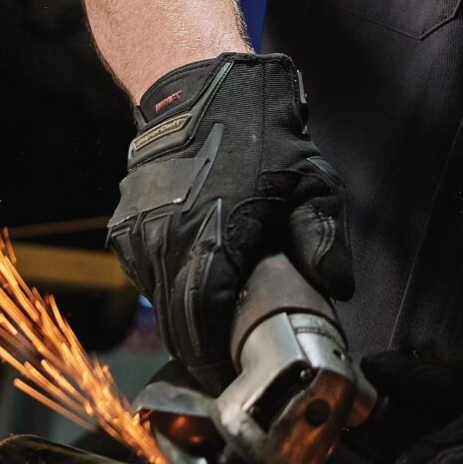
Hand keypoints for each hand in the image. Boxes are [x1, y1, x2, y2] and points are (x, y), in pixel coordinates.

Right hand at [105, 53, 349, 391]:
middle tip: (230, 362)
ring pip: (160, 302)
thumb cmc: (257, 131)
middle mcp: (166, 240)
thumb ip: (325, 236)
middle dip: (202, 350)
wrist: (199, 86)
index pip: (203, 325)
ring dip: (186, 318)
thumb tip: (337, 286)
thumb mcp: (311, 180)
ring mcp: (139, 234)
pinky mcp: (125, 226)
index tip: (233, 377)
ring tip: (219, 323)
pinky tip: (200, 280)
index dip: (215, 361)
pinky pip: (147, 275)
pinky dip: (171, 287)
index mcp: (212, 235)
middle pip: (177, 323)